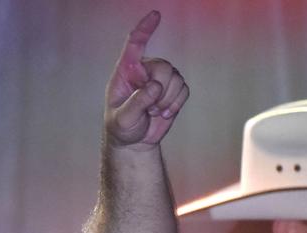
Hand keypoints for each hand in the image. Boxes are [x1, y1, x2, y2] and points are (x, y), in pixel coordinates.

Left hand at [105, 10, 188, 148]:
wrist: (134, 143)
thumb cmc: (122, 128)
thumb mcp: (123, 119)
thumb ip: (137, 103)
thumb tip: (154, 86)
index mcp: (125, 72)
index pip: (134, 45)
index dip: (145, 29)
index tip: (155, 15)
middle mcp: (144, 71)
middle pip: (163, 67)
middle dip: (161, 90)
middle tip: (150, 108)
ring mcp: (159, 80)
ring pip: (176, 77)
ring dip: (167, 100)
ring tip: (154, 112)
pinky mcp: (172, 90)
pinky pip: (184, 89)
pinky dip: (176, 103)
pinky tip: (164, 113)